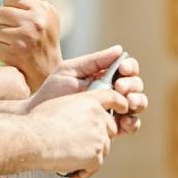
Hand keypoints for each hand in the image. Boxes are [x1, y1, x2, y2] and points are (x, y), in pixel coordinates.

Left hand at [0, 0, 62, 91]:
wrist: (49, 71)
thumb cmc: (46, 40)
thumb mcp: (48, 15)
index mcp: (42, 9)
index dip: (11, 9)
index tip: (18, 18)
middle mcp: (35, 21)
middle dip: (3, 23)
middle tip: (14, 32)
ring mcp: (24, 37)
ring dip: (0, 38)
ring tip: (13, 44)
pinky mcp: (15, 53)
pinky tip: (11, 54)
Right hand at [27, 89, 126, 177]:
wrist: (34, 139)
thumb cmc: (39, 122)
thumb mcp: (60, 104)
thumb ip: (76, 107)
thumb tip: (78, 117)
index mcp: (89, 101)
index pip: (113, 98)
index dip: (121, 103)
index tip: (124, 108)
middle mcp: (98, 117)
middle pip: (111, 128)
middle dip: (100, 136)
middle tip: (82, 143)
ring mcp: (99, 137)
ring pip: (104, 148)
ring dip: (90, 155)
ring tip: (70, 158)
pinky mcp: (96, 156)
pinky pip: (95, 166)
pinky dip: (84, 171)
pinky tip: (71, 173)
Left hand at [28, 45, 146, 136]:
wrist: (40, 117)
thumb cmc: (53, 92)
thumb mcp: (70, 71)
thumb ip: (94, 61)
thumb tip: (120, 49)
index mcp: (105, 76)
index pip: (126, 69)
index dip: (129, 67)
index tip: (122, 68)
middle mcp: (113, 92)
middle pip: (135, 85)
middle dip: (132, 85)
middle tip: (119, 87)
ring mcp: (114, 110)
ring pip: (137, 104)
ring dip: (138, 101)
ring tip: (128, 103)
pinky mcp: (112, 128)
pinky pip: (130, 125)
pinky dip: (132, 122)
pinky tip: (125, 120)